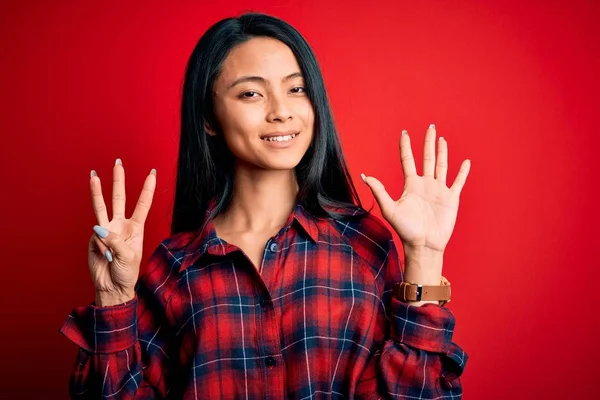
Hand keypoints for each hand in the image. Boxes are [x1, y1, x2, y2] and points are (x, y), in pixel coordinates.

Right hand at [88, 159, 156, 305]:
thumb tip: (98, 228)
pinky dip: (101, 247)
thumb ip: (114, 241)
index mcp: (136, 228)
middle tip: (118, 162)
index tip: (152, 172)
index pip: (143, 204)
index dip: (147, 189)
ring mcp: (106, 230)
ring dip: (97, 191)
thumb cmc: (126, 273)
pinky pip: (96, 237)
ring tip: (93, 175)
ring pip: (101, 207)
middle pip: (119, 198)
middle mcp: (121, 225)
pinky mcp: (94, 239)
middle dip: (119, 180)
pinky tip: (105, 257)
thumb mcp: (128, 256)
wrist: (112, 288)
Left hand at [362, 125, 470, 252]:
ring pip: (442, 166)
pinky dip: (462, 172)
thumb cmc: (405, 229)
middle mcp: (425, 184)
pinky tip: (465, 161)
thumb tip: (364, 176)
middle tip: (430, 127)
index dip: (406, 147)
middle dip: (428, 142)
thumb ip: (379, 190)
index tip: (404, 133)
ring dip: (442, 152)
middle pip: (427, 158)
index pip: (408, 160)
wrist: (423, 244)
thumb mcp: (390, 208)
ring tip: (441, 139)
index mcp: (410, 185)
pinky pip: (458, 182)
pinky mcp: (451, 198)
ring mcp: (439, 190)